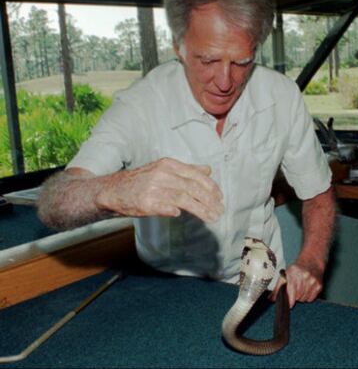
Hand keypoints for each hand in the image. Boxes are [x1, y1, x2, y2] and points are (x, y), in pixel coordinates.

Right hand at [95, 157, 223, 222]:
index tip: (220, 197)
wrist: (113, 190)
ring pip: (184, 198)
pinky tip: (182, 215)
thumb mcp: (163, 169)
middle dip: (209, 200)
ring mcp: (153, 188)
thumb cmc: (141, 181)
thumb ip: (186, 170)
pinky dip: (176, 211)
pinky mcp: (146, 202)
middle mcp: (162, 174)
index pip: (196, 175)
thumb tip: (208, 170)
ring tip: (212, 217)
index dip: (211, 187)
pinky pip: (167, 207)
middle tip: (219, 210)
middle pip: (192, 187)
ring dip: (201, 209)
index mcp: (168, 164)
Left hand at [269, 260, 323, 307]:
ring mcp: (312, 281)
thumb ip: (278, 288)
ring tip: (301, 287)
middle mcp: (304, 276)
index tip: (289, 305)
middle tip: (295, 289)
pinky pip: (311, 299)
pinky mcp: (319, 285)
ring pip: (304, 299)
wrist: (312, 261)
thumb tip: (271, 299)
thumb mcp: (285, 274)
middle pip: (297, 297)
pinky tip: (307, 288)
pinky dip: (308, 296)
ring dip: (301, 296)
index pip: (291, 290)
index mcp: (293, 273)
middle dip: (295, 296)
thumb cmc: (296, 269)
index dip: (290, 300)